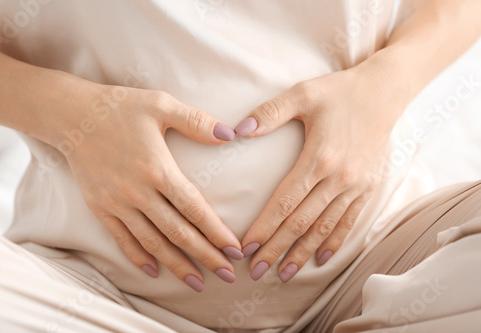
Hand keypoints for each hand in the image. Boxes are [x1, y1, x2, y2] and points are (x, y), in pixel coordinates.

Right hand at [62, 85, 242, 291]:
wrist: (71, 116)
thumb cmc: (120, 108)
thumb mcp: (161, 105)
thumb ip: (197, 122)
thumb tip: (231, 135)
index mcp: (158, 169)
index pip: (194, 208)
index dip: (216, 232)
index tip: (235, 250)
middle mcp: (138, 192)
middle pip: (178, 232)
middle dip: (205, 256)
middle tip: (227, 275)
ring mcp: (117, 203)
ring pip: (153, 242)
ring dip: (177, 265)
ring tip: (197, 282)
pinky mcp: (100, 208)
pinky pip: (122, 239)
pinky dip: (139, 257)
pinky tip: (154, 270)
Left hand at [235, 65, 402, 281]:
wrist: (384, 91)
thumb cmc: (339, 92)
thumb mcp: (302, 94)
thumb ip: (269, 113)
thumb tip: (238, 130)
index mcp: (318, 158)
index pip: (285, 202)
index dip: (265, 227)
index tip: (247, 247)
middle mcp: (338, 178)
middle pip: (301, 222)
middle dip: (277, 249)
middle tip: (255, 272)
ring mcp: (355, 186)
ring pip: (324, 228)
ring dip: (302, 253)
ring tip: (284, 275)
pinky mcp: (368, 188)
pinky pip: (348, 222)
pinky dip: (334, 242)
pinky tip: (321, 259)